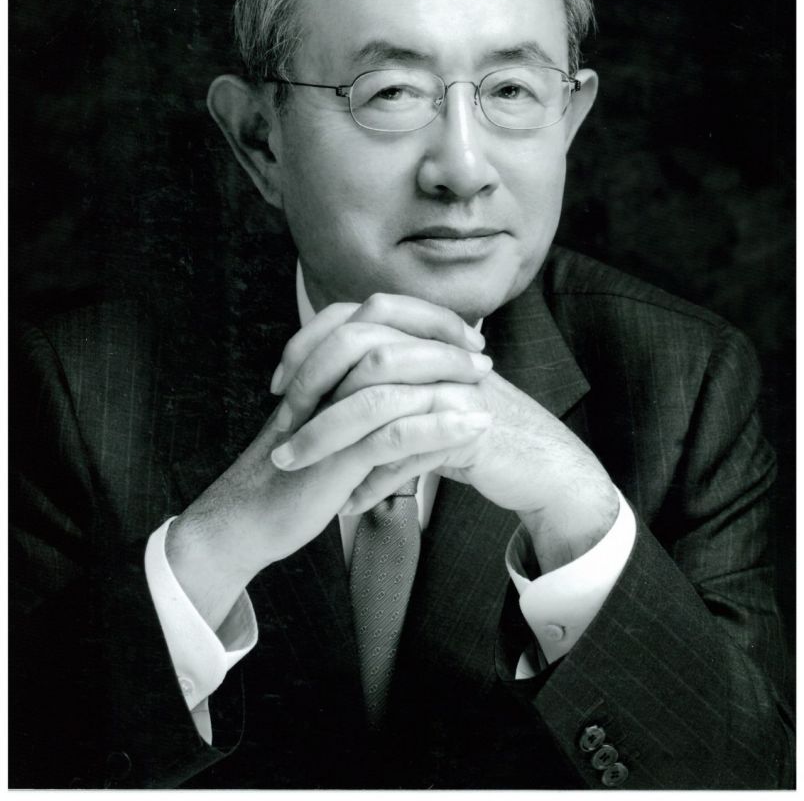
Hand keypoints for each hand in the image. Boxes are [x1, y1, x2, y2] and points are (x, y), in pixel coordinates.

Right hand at [166, 295, 492, 628]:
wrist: (249, 517)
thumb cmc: (293, 469)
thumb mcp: (326, 419)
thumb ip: (356, 391)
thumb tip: (406, 375)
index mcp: (319, 364)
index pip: (376, 315)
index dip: (424, 319)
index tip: (463, 335)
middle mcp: (320, 379)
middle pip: (386, 333)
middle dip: (440, 339)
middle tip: (481, 356)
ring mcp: (325, 414)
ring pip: (392, 378)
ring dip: (446, 377)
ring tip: (485, 386)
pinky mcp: (335, 456)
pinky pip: (394, 432)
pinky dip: (440, 427)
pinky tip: (473, 428)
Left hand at [274, 301, 618, 574]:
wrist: (539, 460)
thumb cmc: (470, 427)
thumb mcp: (421, 393)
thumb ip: (379, 379)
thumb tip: (318, 377)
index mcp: (420, 335)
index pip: (351, 318)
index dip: (307, 347)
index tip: (278, 385)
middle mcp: (436, 352)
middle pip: (359, 354)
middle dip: (311, 393)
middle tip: (282, 430)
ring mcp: (454, 387)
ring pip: (376, 406)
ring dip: (330, 442)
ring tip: (296, 468)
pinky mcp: (468, 427)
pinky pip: (407, 453)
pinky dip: (374, 482)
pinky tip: (350, 503)